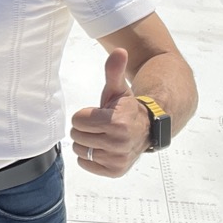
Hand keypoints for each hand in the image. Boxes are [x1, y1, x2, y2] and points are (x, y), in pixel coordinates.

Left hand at [69, 48, 149, 177]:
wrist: (145, 129)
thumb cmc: (125, 108)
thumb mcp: (117, 89)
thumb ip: (114, 70)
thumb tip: (119, 51)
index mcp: (117, 122)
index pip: (77, 120)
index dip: (85, 115)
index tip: (99, 113)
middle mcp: (119, 143)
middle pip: (76, 135)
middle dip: (85, 128)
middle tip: (100, 126)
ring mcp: (117, 159)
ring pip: (80, 150)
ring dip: (87, 143)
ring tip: (103, 137)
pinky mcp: (115, 171)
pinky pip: (85, 164)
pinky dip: (90, 157)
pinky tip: (104, 148)